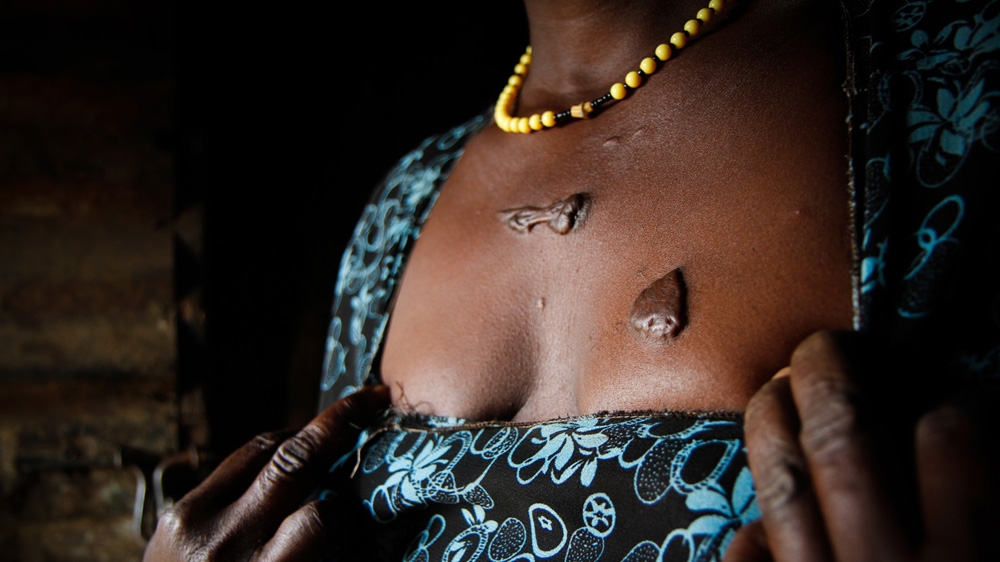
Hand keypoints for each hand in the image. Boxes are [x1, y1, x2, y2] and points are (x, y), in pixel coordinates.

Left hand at [143, 385, 389, 561]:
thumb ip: (304, 555)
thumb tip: (344, 508)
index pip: (318, 519)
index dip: (346, 506)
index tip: (362, 501)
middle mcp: (224, 547)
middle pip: (291, 463)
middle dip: (336, 423)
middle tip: (371, 399)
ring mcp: (193, 522)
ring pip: (262, 451)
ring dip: (300, 436)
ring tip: (328, 432)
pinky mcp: (176, 511)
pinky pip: (234, 465)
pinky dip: (267, 457)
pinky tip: (287, 457)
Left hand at [725, 331, 997, 561]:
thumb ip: (983, 511)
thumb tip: (959, 439)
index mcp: (967, 560)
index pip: (951, 442)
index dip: (958, 404)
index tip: (958, 394)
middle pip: (840, 439)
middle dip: (828, 375)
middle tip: (826, 346)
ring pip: (782, 485)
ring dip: (773, 424)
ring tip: (777, 390)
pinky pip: (749, 558)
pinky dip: (755, 530)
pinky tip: (765, 513)